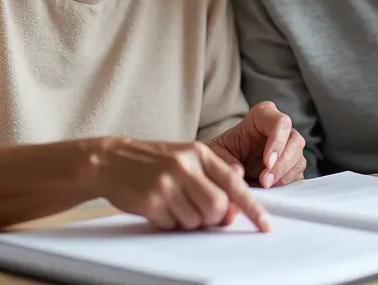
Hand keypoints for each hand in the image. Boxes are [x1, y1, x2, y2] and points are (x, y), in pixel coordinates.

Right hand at [94, 138, 269, 231]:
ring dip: (189, 221)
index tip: (265, 225)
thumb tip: (234, 209)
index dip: (252, 207)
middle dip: (214, 217)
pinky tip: (159, 207)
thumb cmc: (155, 161)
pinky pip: (173, 225)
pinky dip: (170, 223)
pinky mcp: (151, 200)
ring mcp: (167, 183)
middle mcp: (185, 165)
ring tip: (174, 204)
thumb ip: (213, 177)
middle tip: (201, 213)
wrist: (112, 160)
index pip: (234, 183)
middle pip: (218, 206)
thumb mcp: (186, 158)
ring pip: (196, 220)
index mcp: (199, 153)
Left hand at [209, 101, 305, 187]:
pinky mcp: (292, 165)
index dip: (277, 142)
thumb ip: (225, 160)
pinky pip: (298, 173)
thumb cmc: (222, 152)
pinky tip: (273, 189)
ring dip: (285, 174)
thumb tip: (238, 172)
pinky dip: (288, 182)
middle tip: (265, 181)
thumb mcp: (215, 153)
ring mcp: (288, 147)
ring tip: (266, 186)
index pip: (280, 122)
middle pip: (295, 140)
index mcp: (263, 116)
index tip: (267, 162)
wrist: (226, 166)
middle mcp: (281, 129)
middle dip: (282, 163)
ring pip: (298, 157)